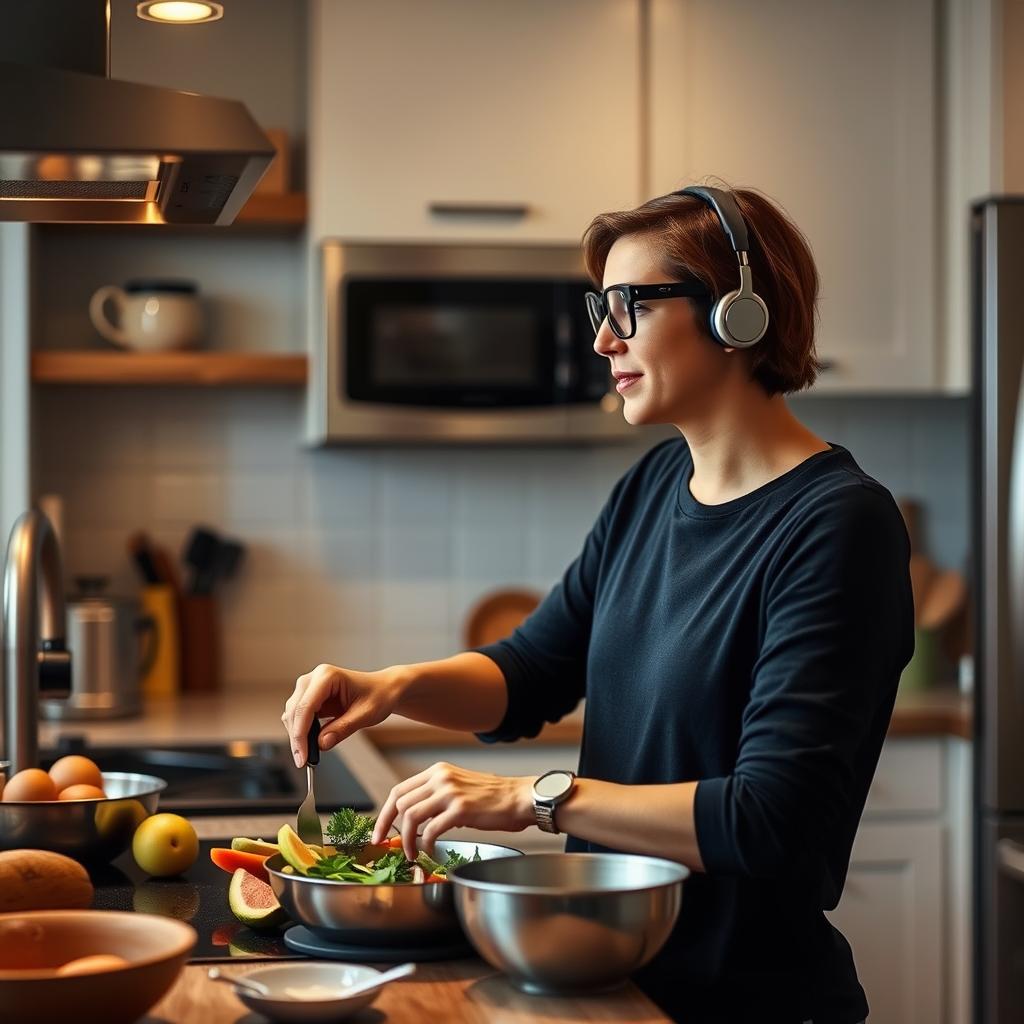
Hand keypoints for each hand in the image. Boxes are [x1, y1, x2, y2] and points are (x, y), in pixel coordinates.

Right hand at [282, 663, 401, 766]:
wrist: (384, 690)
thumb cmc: (378, 696)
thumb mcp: (365, 714)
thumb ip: (343, 728)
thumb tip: (321, 744)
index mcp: (327, 676)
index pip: (305, 707)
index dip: (300, 734)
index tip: (303, 757)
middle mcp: (314, 678)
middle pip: (294, 711)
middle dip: (297, 738)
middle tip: (304, 761)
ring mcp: (310, 687)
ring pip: (292, 714)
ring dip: (298, 735)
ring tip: (309, 755)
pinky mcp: (310, 697)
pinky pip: (298, 716)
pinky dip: (301, 732)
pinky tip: (311, 744)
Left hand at [370, 761, 535, 861]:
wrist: (519, 798)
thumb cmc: (492, 798)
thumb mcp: (458, 788)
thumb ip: (436, 797)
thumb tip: (415, 819)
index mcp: (437, 771)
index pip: (399, 790)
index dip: (385, 813)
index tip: (379, 831)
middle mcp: (440, 778)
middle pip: (400, 802)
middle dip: (389, 828)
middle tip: (389, 846)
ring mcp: (450, 792)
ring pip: (411, 817)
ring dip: (407, 840)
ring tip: (412, 853)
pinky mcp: (460, 809)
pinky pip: (431, 830)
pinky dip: (426, 845)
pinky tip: (431, 852)